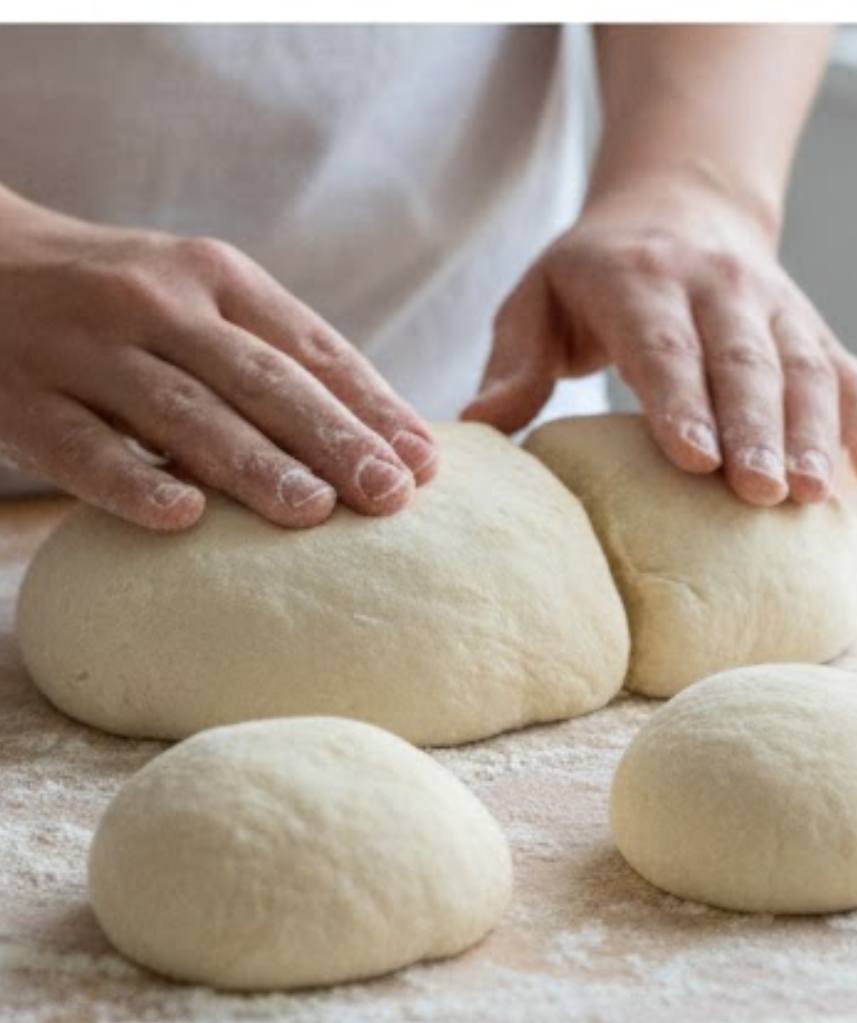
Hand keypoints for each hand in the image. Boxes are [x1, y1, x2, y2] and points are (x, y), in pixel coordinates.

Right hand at [0, 192, 436, 530]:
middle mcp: (157, 303)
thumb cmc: (118, 300)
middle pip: (262, 380)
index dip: (372, 405)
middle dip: (333, 439)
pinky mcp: (18, 396)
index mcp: (216, 277)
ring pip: (183, 411)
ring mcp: (85, 347)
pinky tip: (183, 517)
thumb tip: (373, 432)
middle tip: (390, 495)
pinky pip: (81, 446)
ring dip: (254, 463)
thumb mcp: (197, 298)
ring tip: (314, 510)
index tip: (423, 462)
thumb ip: (269, 352)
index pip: (312, 347)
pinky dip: (132, 481)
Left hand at [462, 179, 856, 505]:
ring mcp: (771, 305)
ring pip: (803, 366)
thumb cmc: (593, 273)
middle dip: (756, 427)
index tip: (695, 458)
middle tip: (762, 493)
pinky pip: (847, 369)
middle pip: (742, 360)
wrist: (678, 204)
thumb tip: (478, 427)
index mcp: (638, 279)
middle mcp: (715, 286)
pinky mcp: (807, 325)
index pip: (663, 344)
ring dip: (814, 431)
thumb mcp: (536, 300)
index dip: (681, 400)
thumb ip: (514, 363)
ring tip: (814, 494)